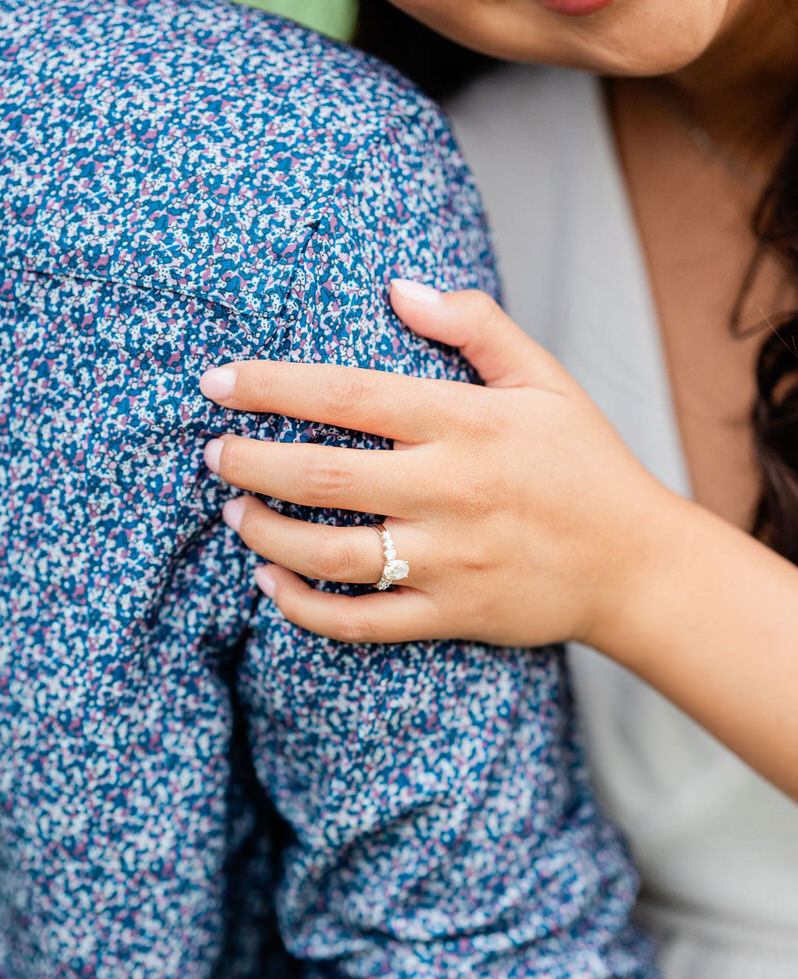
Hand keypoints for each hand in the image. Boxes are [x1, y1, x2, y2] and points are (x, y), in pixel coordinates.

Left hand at [199, 280, 674, 648]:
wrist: (636, 564)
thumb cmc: (586, 464)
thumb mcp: (546, 379)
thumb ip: (475, 325)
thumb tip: (398, 287)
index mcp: (468, 423)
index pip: (348, 395)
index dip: (271, 387)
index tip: (217, 383)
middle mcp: (451, 490)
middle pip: (323, 476)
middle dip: (250, 462)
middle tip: (214, 454)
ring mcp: (450, 558)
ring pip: (330, 553)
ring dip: (265, 532)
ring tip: (233, 512)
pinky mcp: (450, 614)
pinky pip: (359, 621)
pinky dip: (303, 608)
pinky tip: (269, 584)